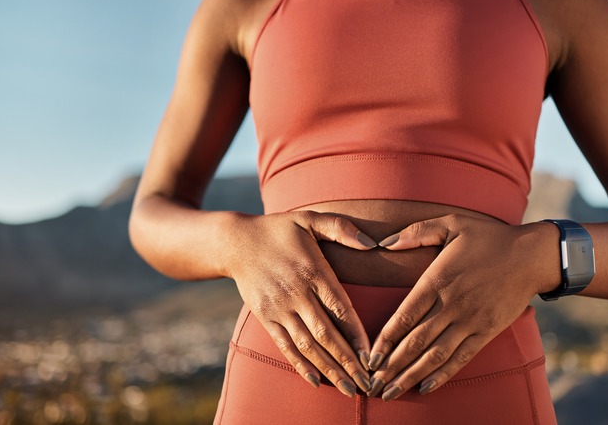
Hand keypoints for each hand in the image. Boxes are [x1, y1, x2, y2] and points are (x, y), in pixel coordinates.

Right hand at [226, 211, 377, 396]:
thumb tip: (372, 243)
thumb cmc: (279, 229)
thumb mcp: (309, 219)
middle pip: (326, 334)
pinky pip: (285, 345)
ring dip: (329, 369)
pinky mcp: (265, 317)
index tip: (373, 356)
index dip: (357, 334)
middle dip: (348, 362)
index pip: (340, 308)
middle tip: (368, 384)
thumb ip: (341, 228)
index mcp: (313, 270)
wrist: (234, 242)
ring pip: (307, 345)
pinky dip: (300, 365)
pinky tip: (316, 381)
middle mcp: (297, 293)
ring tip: (349, 389)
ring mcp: (279, 308)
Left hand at [365, 215, 555, 399]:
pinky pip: (462, 357)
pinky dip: (443, 374)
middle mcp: (451, 305)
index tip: (369, 357)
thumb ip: (416, 232)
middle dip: (391, 366)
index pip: (405, 316)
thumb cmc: (489, 236)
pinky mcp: (487, 331)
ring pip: (435, 354)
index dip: (386, 340)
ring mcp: (470, 320)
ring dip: (411, 375)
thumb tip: (384, 243)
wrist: (532, 255)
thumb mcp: (451, 223)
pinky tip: (426, 388)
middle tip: (372, 384)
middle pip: (415, 341)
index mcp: (438, 280)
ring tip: (391, 393)